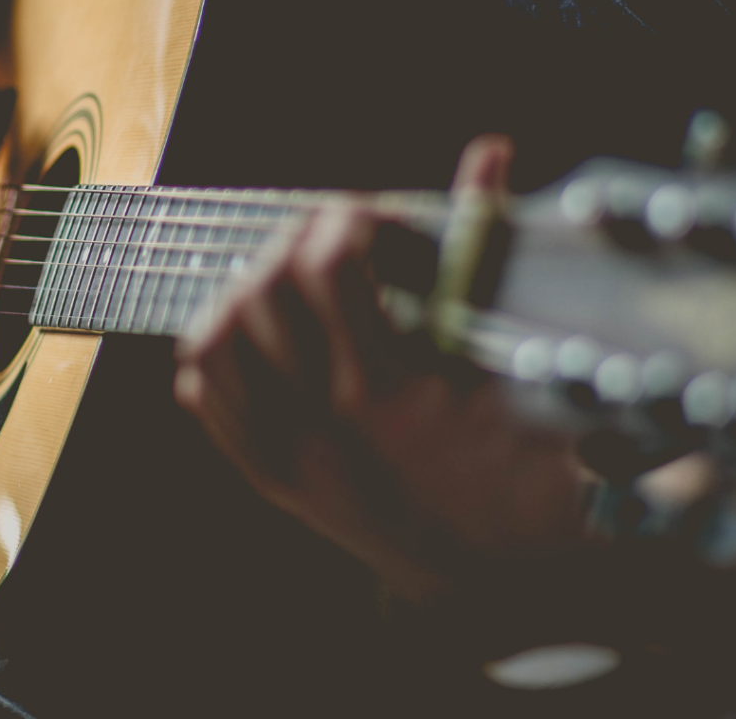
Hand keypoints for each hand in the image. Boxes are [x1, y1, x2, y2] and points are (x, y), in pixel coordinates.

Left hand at [174, 137, 589, 602]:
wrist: (502, 586)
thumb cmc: (528, 470)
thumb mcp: (520, 360)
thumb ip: (491, 245)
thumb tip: (490, 149)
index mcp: (392, 391)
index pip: (326, 264)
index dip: (349, 219)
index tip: (380, 222)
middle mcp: (325, 425)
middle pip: (261, 291)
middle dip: (297, 242)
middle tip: (339, 240)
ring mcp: (289, 456)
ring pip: (214, 343)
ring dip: (249, 291)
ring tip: (299, 281)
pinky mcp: (274, 478)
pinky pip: (208, 398)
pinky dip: (221, 351)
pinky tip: (264, 335)